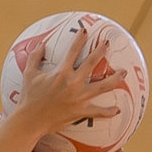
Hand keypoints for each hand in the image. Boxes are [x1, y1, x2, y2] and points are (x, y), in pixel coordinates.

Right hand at [13, 28, 127, 135]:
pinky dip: (108, 112)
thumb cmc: (28, 98)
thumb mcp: (28, 75)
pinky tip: (116, 110)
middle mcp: (73, 82)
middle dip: (101, 51)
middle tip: (107, 44)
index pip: (73, 51)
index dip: (80, 39)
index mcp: (61, 73)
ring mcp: (79, 97)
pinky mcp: (80, 111)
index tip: (85, 31)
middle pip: (92, 63)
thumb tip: (40, 44)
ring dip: (115, 78)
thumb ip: (34, 58)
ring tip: (123, 72)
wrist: (30, 121)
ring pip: (103, 86)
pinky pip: (98, 112)